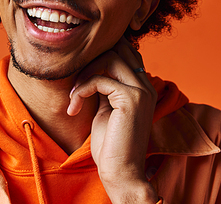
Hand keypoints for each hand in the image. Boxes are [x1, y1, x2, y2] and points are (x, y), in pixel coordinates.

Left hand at [67, 38, 159, 202]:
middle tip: (77, 81)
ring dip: (85, 73)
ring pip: (110, 57)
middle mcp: (146, 86)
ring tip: (74, 95)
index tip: (82, 69)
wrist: (121, 172)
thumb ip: (105, 87)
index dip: (103, 52)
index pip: (127, 51)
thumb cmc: (111, 144)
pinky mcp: (131, 99)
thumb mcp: (106, 108)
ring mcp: (141, 91)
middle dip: (92, 58)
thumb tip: (92, 67)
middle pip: (120, 47)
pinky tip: (74, 106)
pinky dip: (82, 89)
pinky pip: (100, 79)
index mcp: (143, 87)